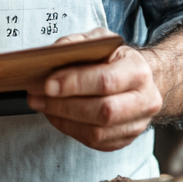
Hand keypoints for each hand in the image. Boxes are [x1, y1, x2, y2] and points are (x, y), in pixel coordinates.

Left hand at [25, 28, 161, 151]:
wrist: (140, 80)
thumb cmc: (115, 59)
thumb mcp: (100, 39)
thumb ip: (78, 43)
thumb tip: (53, 54)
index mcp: (138, 71)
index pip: (106, 81)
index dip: (75, 84)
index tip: (48, 83)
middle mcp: (145, 100)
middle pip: (104, 111)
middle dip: (64, 105)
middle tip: (37, 97)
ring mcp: (137, 124)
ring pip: (98, 132)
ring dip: (62, 119)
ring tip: (41, 105)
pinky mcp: (125, 139)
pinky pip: (94, 141)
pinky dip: (69, 129)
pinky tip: (56, 115)